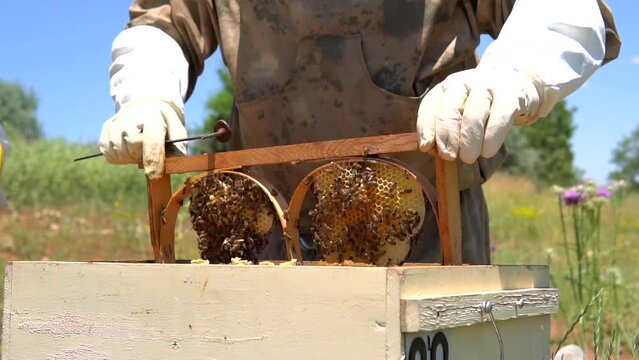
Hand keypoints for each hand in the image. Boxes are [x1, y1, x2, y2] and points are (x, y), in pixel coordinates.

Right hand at [99, 99, 186, 179]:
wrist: (147, 106)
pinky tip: (128, 147)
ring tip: (139, 147)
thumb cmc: (165, 124)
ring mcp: (116, 122)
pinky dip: (119, 156)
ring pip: (120, 154)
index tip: (154, 175)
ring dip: (131, 157)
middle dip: (142, 157)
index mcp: (153, 117)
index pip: (151, 142)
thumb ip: (177, 151)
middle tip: (149, 150)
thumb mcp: (178, 133)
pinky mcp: (106, 129)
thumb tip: (173, 168)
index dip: (153, 161)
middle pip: (133, 151)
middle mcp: (131, 117)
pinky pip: (109, 154)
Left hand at [416, 69, 540, 163]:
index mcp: (447, 87)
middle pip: (449, 111)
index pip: (430, 105)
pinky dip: (491, 138)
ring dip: (468, 142)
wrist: (517, 84)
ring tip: (468, 159)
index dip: (426, 127)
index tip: (426, 147)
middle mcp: (464, 82)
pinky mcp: (511, 94)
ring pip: (473, 116)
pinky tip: (488, 152)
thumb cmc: (481, 106)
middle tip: (449, 157)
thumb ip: (445, 128)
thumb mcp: (461, 111)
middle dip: (446, 137)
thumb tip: (431, 150)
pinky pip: (499, 118)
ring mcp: (488, 86)